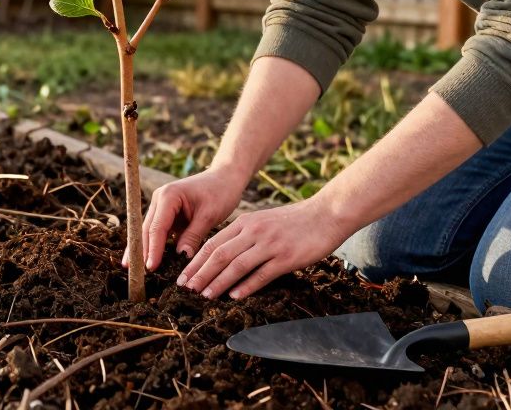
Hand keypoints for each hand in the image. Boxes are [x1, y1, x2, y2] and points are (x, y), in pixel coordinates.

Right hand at [126, 166, 248, 271]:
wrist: (225, 178)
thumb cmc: (220, 192)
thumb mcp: (209, 215)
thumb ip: (194, 236)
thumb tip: (181, 257)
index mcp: (168, 196)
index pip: (157, 227)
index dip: (153, 249)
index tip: (151, 268)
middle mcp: (159, 199)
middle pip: (146, 230)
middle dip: (141, 252)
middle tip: (137, 275)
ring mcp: (161, 206)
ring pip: (148, 232)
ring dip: (143, 250)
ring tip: (135, 271)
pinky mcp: (166, 214)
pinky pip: (157, 232)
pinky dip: (153, 245)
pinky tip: (147, 261)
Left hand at [177, 197, 350, 299]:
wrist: (326, 214)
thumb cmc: (294, 221)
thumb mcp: (264, 221)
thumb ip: (244, 235)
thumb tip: (223, 255)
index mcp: (246, 223)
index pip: (213, 243)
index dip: (196, 262)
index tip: (183, 277)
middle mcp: (254, 232)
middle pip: (220, 254)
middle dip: (200, 273)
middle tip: (186, 289)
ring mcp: (270, 244)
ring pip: (237, 265)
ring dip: (218, 282)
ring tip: (205, 295)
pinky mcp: (286, 257)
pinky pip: (262, 273)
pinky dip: (246, 286)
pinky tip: (234, 296)